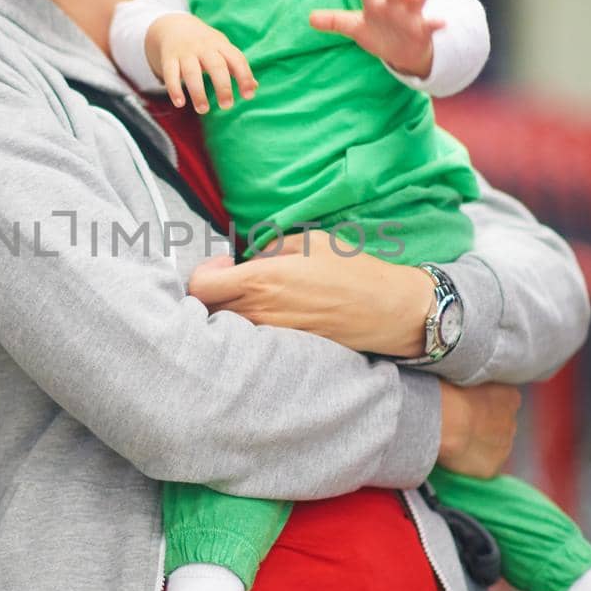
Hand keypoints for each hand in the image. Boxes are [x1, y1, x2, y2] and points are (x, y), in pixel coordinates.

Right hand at [144, 13, 257, 113]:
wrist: (174, 26)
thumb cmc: (205, 44)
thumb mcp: (223, 49)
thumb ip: (237, 68)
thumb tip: (253, 88)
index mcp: (221, 45)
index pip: (237, 59)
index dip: (244, 77)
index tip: (248, 96)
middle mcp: (204, 47)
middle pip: (216, 66)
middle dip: (222, 87)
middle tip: (226, 106)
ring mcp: (185, 52)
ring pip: (192, 72)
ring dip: (198, 92)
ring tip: (203, 110)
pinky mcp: (169, 58)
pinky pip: (171, 74)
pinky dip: (174, 89)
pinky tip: (180, 103)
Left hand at [187, 233, 436, 356]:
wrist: (389, 310)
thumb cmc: (353, 270)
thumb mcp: (310, 241)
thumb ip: (271, 247)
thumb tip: (253, 258)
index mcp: (261, 280)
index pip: (200, 286)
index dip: (205, 272)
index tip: (227, 264)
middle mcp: (259, 312)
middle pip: (208, 310)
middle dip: (213, 294)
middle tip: (237, 279)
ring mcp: (271, 335)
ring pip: (229, 327)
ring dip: (231, 311)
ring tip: (256, 297)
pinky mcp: (285, 349)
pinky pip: (253, 339)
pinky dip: (252, 327)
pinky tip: (274, 314)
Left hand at [309, 0, 443, 79]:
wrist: (405, 51)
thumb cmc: (380, 32)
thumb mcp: (356, 27)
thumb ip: (335, 21)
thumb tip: (310, 18)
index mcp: (376, 1)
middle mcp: (394, 3)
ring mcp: (410, 15)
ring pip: (415, 0)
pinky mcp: (423, 29)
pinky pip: (430, 24)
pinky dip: (436, 23)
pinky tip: (441, 23)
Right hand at [437, 382, 520, 477]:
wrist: (446, 420)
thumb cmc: (448, 392)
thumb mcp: (463, 376)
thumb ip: (473, 384)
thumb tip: (462, 388)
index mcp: (510, 396)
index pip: (502, 401)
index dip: (483, 404)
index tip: (467, 404)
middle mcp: (513, 422)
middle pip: (499, 426)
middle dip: (483, 426)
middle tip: (458, 424)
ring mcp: (505, 447)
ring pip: (493, 447)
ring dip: (479, 445)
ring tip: (453, 441)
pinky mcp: (493, 467)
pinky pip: (482, 466)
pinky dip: (471, 463)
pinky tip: (454, 456)